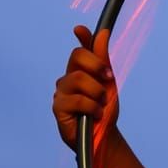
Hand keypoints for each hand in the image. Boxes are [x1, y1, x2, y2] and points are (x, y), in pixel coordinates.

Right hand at [52, 25, 117, 151]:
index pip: (79, 51)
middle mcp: (68, 79)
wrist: (104, 137)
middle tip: (109, 79)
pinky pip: (78, 99)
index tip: (80, 29)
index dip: (81, 38)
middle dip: (97, 65)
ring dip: (97, 92)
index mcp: (80, 72)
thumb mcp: (108, 84)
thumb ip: (103, 60)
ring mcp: (61, 93)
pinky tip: (95, 115)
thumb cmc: (104, 111)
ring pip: (78, 78)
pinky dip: (92, 107)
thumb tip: (102, 33)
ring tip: (100, 105)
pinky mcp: (58, 108)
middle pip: (77, 57)